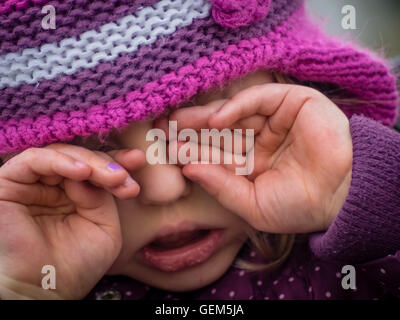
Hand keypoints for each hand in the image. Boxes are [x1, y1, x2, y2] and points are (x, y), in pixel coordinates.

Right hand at [0, 144, 144, 298]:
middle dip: (108, 164)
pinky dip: (60, 161)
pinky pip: (34, 160)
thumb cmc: (77, 263)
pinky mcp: (10, 182)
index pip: (96, 169)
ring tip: (113, 176)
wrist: (45, 290)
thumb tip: (92, 172)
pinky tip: (83, 172)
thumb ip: (101, 196)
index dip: (116, 162)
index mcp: (76, 195)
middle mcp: (53, 186)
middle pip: (82, 159)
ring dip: (91, 163)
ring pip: (62, 155)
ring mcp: (32, 184)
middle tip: (125, 176)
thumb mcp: (103, 225)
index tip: (138, 161)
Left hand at [161, 83, 352, 233]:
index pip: (216, 153)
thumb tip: (188, 168)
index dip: (193, 151)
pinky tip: (215, 120)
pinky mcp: (291, 102)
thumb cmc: (298, 207)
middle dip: (192, 131)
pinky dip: (236, 107)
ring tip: (178, 121)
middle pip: (219, 131)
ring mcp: (274, 120)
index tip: (169, 151)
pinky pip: (258, 99)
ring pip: (233, 114)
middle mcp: (260, 140)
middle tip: (164, 129)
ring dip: (205, 117)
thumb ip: (220, 186)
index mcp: (251, 164)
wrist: (340, 198)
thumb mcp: (251, 203)